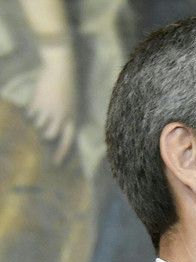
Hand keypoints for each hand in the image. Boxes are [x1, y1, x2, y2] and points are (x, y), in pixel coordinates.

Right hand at [25, 44, 76, 163]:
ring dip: (37, 119)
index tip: (56, 165)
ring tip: (42, 107)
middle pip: (49, 136)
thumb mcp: (72, 106)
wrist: (61, 69)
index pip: (68, 141)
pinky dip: (31, 110)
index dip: (61, 154)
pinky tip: (37, 101)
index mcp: (73, 119)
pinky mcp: (37, 102)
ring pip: (37, 125)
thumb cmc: (68, 88)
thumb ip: (65, 119)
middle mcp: (61, 117)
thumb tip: (53, 135)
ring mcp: (48, 110)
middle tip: (44, 126)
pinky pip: (30, 114)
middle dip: (44, 134)